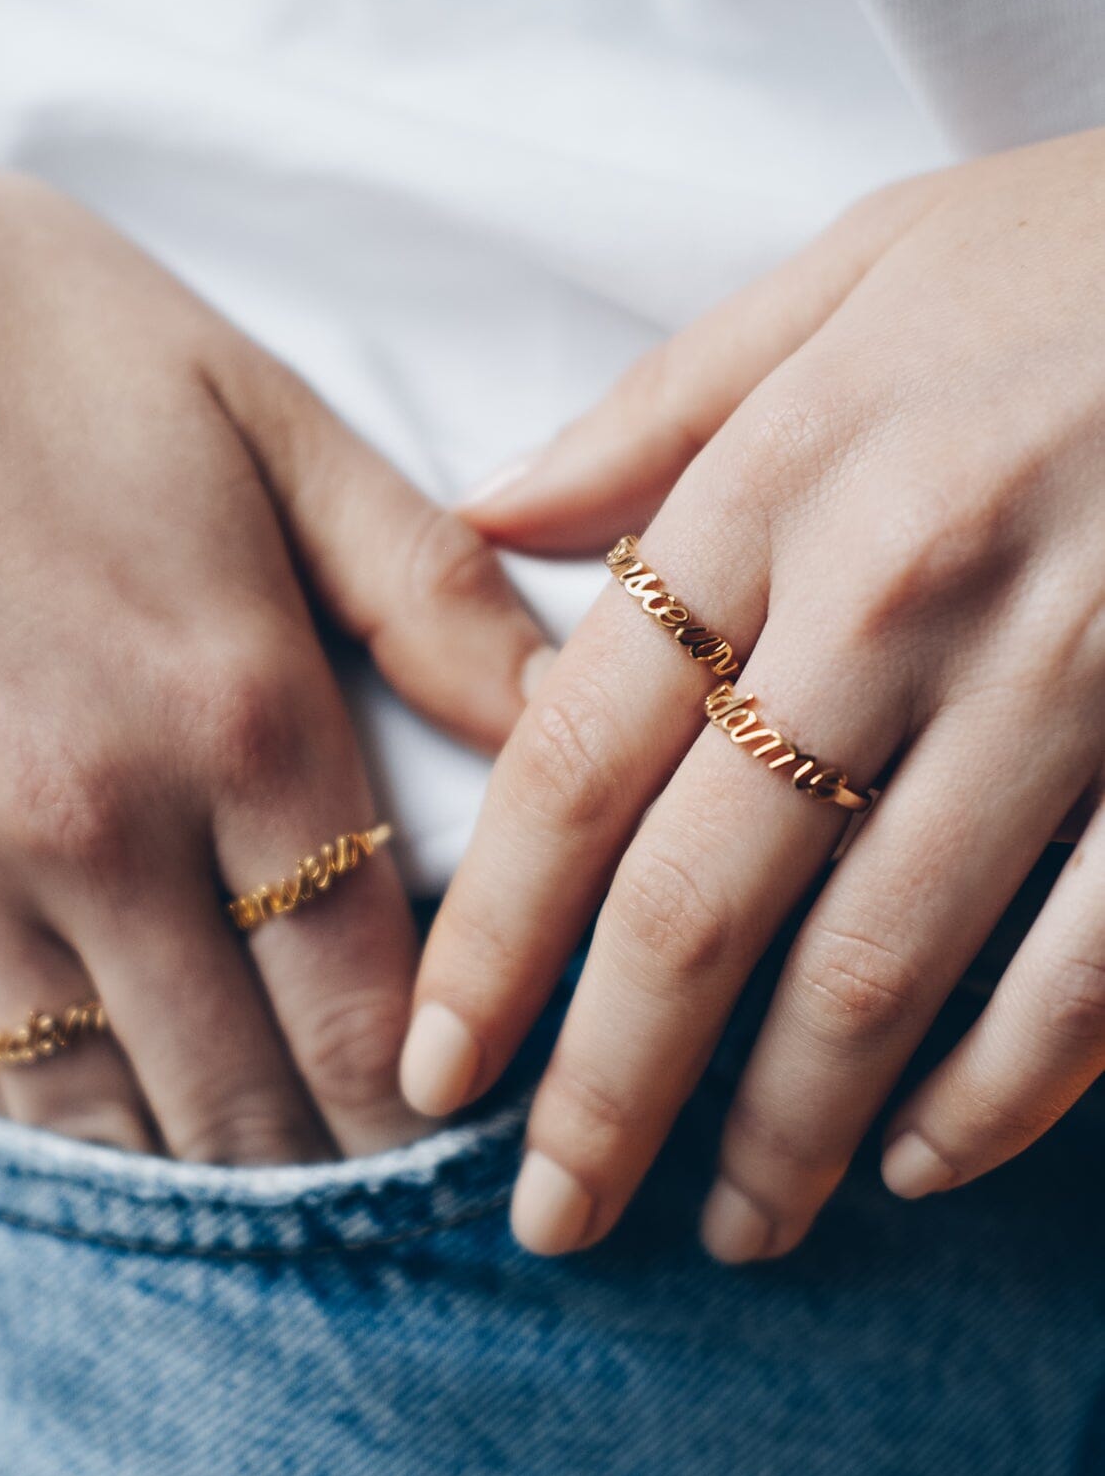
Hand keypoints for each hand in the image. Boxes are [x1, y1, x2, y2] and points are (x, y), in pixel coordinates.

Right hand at [0, 0, 548, 1160]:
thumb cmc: (5, 322)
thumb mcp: (255, 407)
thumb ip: (421, 588)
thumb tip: (562, 723)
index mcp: (234, 710)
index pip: (370, 1001)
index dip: (432, 1096)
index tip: (465, 1116)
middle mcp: (94, 824)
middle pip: (249, 1096)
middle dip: (331, 1159)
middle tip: (382, 1167)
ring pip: (101, 1117)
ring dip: (195, 1167)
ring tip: (259, 1160)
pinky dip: (43, 1130)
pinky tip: (104, 1123)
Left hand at [401, 131, 1104, 1257]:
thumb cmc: (1087, 248)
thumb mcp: (855, 267)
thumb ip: (661, 408)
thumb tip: (487, 514)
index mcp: (784, 482)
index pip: (575, 758)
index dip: (489, 938)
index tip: (437, 1065)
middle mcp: (902, 594)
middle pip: (698, 904)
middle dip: (609, 1092)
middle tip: (552, 1222)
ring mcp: (1070, 678)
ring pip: (880, 968)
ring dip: (787, 1131)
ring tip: (730, 1227)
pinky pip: (1088, 970)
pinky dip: (1004, 1093)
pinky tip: (926, 1164)